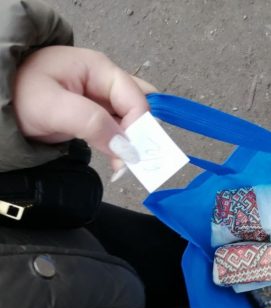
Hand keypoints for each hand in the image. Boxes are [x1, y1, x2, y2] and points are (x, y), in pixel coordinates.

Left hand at [13, 46, 156, 172]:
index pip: (134, 97)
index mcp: (98, 69)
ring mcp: (100, 101)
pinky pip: (118, 131)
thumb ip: (92, 123)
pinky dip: (121, 148)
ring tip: (123, 165)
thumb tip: (127, 147)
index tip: (135, 151)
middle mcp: (104, 83)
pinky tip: (117, 162)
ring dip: (131, 144)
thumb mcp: (53, 107)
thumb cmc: (19, 95)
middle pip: (138, 107)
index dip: (139, 124)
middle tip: (136, 158)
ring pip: (130, 122)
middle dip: (141, 134)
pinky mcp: (95, 117)